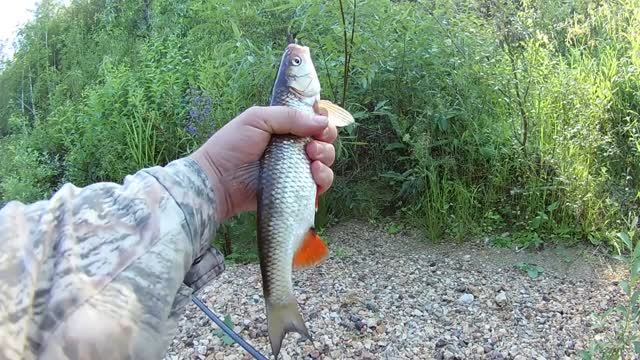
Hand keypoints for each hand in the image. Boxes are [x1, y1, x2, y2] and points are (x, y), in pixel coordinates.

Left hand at [191, 106, 336, 221]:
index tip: (320, 122)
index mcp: (285, 126)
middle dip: (326, 138)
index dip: (322, 119)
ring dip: (326, 157)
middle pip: (325, 139)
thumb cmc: (232, 145)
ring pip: (326, 161)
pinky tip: (314, 174)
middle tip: (312, 145)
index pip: (314, 119)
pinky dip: (323, 178)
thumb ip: (290, 116)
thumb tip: (322, 121)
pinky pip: (321, 185)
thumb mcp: (257, 119)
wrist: (218, 180)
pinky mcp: (297, 189)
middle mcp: (294, 146)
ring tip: (312, 159)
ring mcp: (296, 168)